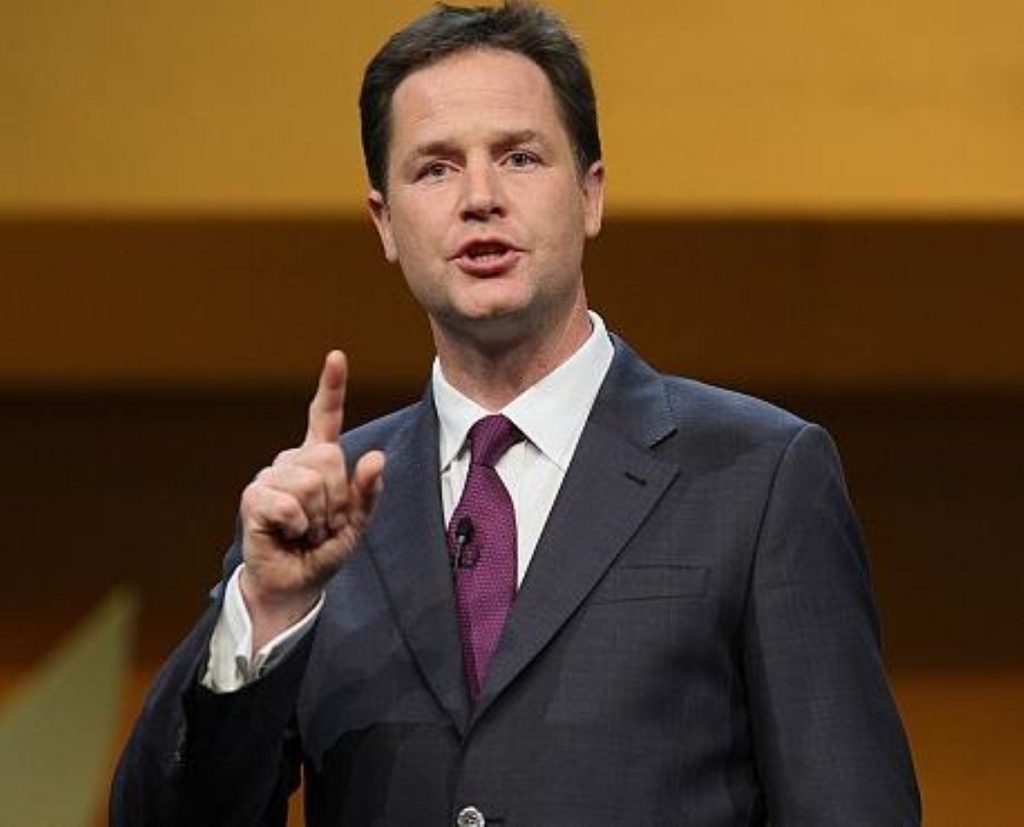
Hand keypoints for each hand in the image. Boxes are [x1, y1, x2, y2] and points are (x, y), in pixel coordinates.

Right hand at [238, 351, 384, 648]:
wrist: (294, 585)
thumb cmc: (323, 550)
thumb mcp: (357, 522)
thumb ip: (368, 491)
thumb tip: (375, 457)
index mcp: (317, 460)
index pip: (324, 417)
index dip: (330, 387)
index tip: (336, 356)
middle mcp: (291, 461)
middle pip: (329, 458)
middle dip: (338, 499)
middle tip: (324, 524)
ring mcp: (269, 477)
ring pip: (311, 482)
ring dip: (317, 517)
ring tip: (306, 531)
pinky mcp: (252, 498)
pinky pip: (288, 503)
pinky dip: (297, 526)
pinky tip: (288, 534)